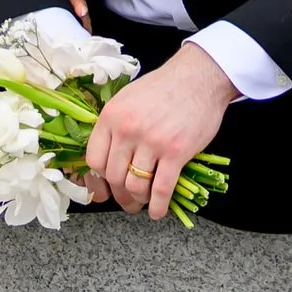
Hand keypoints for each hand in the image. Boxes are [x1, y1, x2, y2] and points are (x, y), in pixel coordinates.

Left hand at [84, 40, 235, 220]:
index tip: (103, 188)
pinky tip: (157, 212)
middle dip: (118, 194)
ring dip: (137, 201)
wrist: (197, 79)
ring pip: (135, 186)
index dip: (97, 180)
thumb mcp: (126, 99)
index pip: (94, 159)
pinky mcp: (176, 153)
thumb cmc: (162, 88)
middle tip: (125, 200)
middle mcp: (127, 130)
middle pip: (113, 176)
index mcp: (111, 116)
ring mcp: (152, 142)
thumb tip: (106, 156)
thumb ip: (114, 125)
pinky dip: (158, 206)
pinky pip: (161, 189)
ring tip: (141, 204)